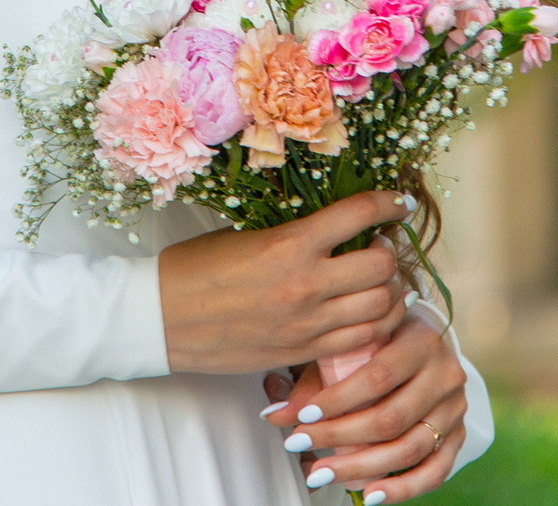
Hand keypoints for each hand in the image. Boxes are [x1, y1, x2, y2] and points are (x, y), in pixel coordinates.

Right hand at [157, 192, 410, 374]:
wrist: (162, 319)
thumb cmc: (194, 269)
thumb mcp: (245, 235)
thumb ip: (294, 236)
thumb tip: (333, 231)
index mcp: (290, 243)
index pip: (359, 214)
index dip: (388, 204)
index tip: (396, 204)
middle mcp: (307, 284)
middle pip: (382, 266)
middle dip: (390, 253)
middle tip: (382, 247)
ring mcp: (308, 324)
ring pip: (382, 308)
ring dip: (389, 292)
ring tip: (380, 283)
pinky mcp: (302, 353)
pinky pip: (361, 342)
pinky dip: (375, 326)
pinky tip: (368, 315)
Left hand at [259, 309, 468, 500]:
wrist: (428, 347)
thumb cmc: (382, 344)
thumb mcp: (353, 346)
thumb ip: (316, 377)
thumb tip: (274, 414)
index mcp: (420, 339)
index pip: (378, 375)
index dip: (339, 400)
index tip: (303, 416)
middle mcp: (444, 374)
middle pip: (391, 418)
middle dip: (339, 437)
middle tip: (300, 444)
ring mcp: (454, 408)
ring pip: (409, 448)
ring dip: (360, 468)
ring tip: (321, 473)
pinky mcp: (458, 436)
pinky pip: (435, 471)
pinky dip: (402, 489)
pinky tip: (370, 496)